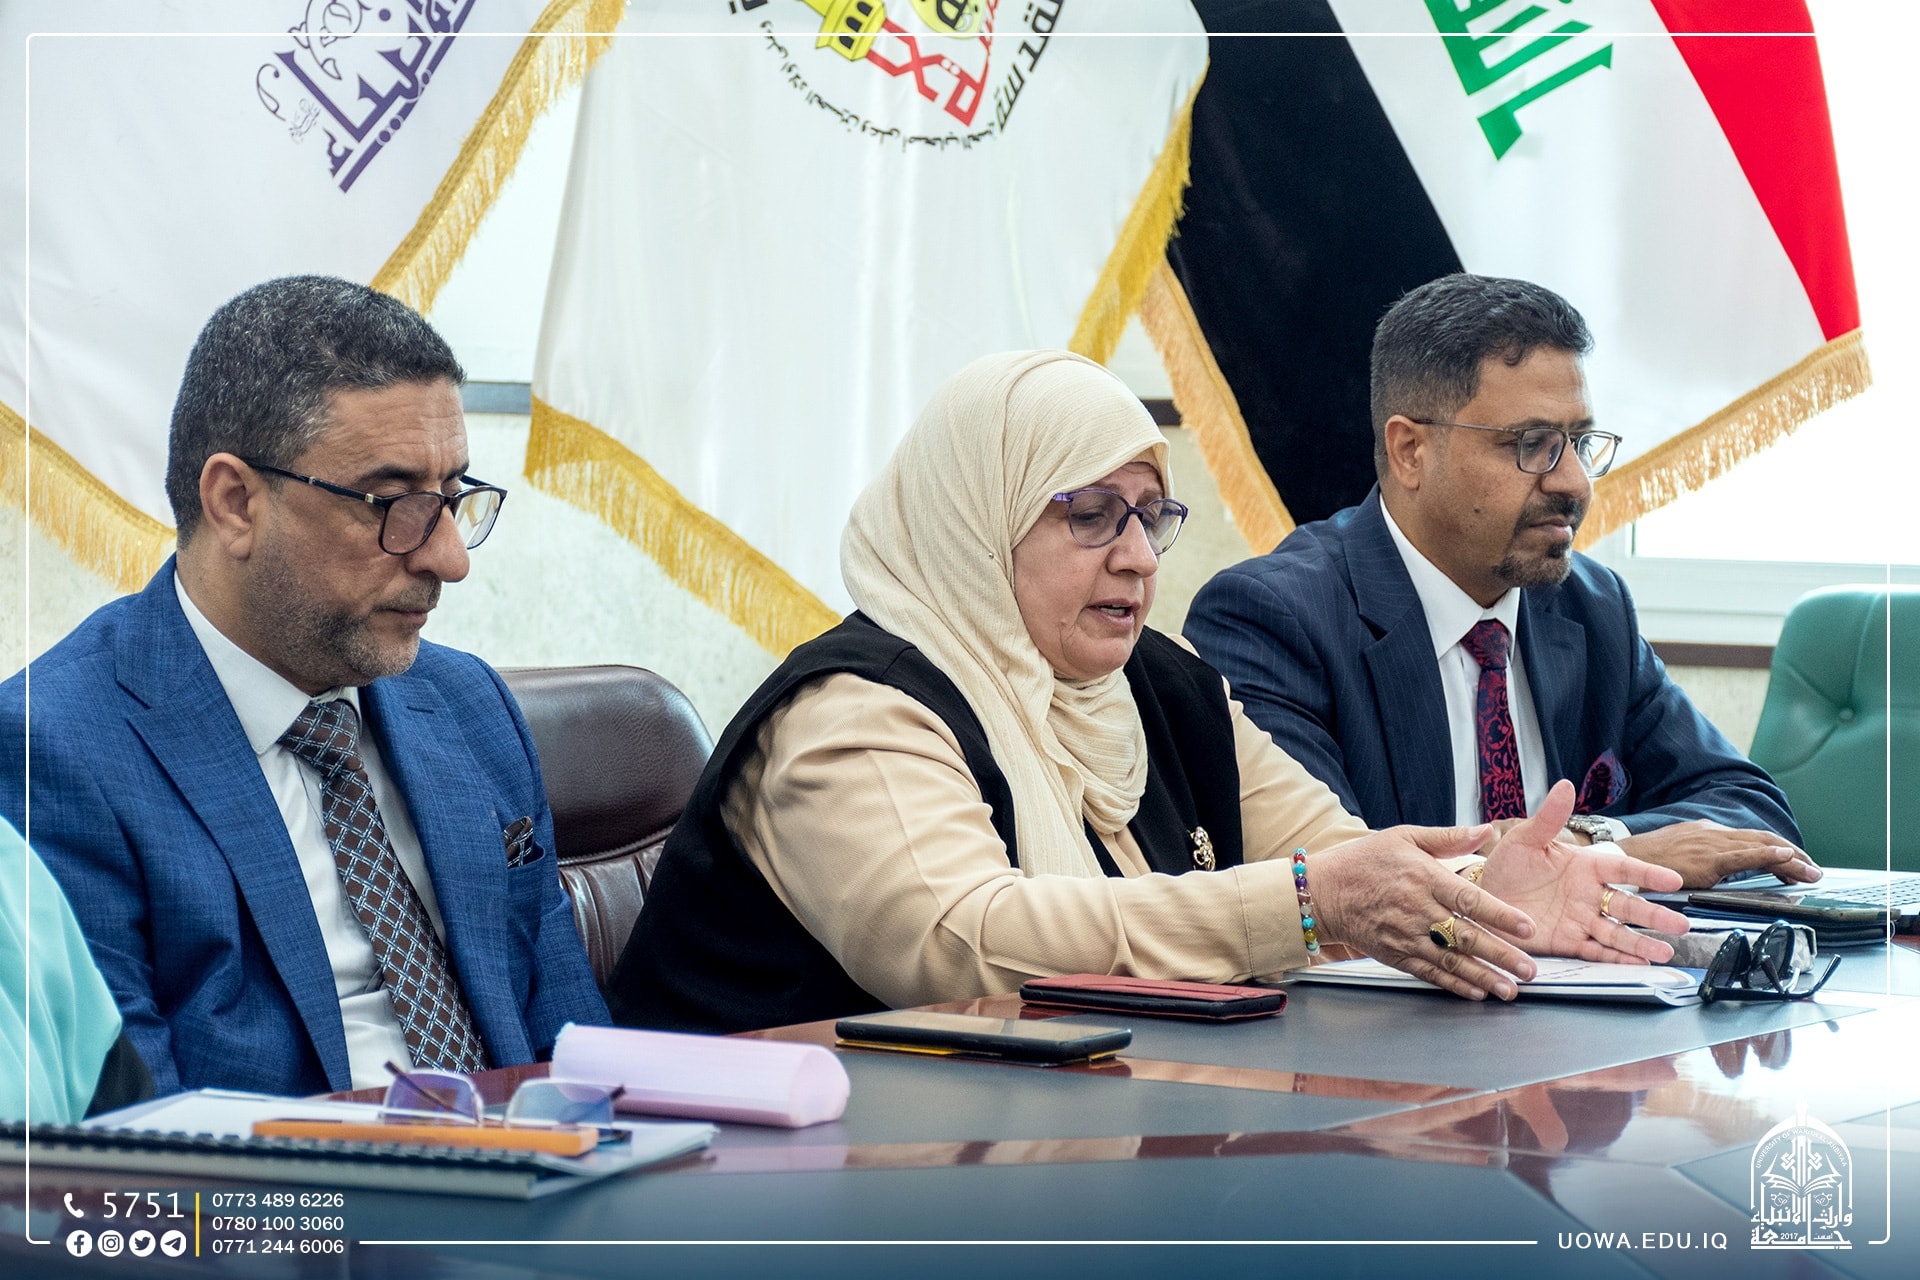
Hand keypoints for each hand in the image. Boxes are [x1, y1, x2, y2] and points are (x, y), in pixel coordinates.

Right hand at [1311, 825, 1538, 1000]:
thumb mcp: (1404, 837)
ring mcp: (1404, 935)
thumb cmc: (1365, 861)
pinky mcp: (1394, 953)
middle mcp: (1416, 909)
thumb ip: (1447, 837)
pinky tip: (1475, 991)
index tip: (1526, 927)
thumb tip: (1486, 831)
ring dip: (1483, 976)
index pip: (1469, 900)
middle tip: (1529, 969)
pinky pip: (1428, 972)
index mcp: (1422, 877)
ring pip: (1450, 960)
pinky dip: (1453, 983)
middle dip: (1501, 955)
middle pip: (1465, 936)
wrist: (1322, 892)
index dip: (1500, 915)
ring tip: (1509, 989)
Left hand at [1480, 781, 1691, 963]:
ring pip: (1617, 932)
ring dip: (1641, 943)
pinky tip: (1637, 964)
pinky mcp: (1568, 942)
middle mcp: (1588, 895)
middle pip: (1628, 905)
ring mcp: (1580, 920)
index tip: (1674, 880)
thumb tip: (1565, 786)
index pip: (1622, 868)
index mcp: (1583, 866)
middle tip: (1680, 924)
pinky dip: (1616, 959)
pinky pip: (1596, 951)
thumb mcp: (1525, 839)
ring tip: (1664, 951)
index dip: (1648, 873)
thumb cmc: (1506, 866)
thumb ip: (1548, 817)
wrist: (1483, 898)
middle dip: (1655, 915)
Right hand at [1615, 820, 1819, 888]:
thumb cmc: (1644, 862)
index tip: (1796, 862)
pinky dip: (1769, 854)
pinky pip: (1744, 856)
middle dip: (1793, 855)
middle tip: (1813, 870)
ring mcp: (1710, 845)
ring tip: (1811, 872)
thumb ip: (1701, 861)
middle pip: (1763, 839)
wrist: (1620, 859)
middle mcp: (1712, 834)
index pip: (1751, 839)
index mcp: (1706, 833)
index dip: (1777, 849)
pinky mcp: (1707, 860)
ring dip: (1791, 859)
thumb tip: (1718, 872)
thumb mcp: (1678, 856)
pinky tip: (1787, 857)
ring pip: (1761, 847)